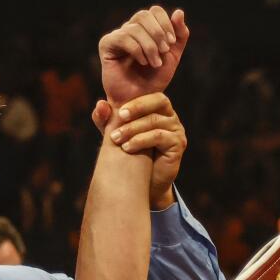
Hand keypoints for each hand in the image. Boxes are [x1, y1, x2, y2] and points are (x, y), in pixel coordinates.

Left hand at [92, 92, 185, 209]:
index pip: (152, 96)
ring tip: (116, 138)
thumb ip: (106, 119)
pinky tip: (128, 148)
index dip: (136, 101)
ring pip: (155, 121)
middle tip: (120, 118)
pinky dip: (141, 140)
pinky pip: (159, 136)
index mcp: (159, 110)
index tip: (119, 112)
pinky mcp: (178, 144)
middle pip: (159, 101)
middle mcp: (170, 117)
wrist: (144, 183)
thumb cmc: (132, 155)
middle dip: (137, 108)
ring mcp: (176, 130)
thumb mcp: (115, 134)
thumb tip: (101, 104)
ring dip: (133, 128)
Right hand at [98, 6, 188, 106]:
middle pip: (143, 15)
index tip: (171, 43)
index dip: (165, 23)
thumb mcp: (172, 57)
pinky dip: (137, 50)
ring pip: (135, 27)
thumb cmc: (154, 81)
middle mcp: (130, 29)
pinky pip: (123, 37)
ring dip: (149, 46)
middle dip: (157, 33)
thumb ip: (179, 36)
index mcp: (145, 29)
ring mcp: (117, 36)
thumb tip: (179, 12)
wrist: (140, 101)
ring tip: (154, 63)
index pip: (155, 11)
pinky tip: (142, 62)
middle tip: (164, 51)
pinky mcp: (106, 44)